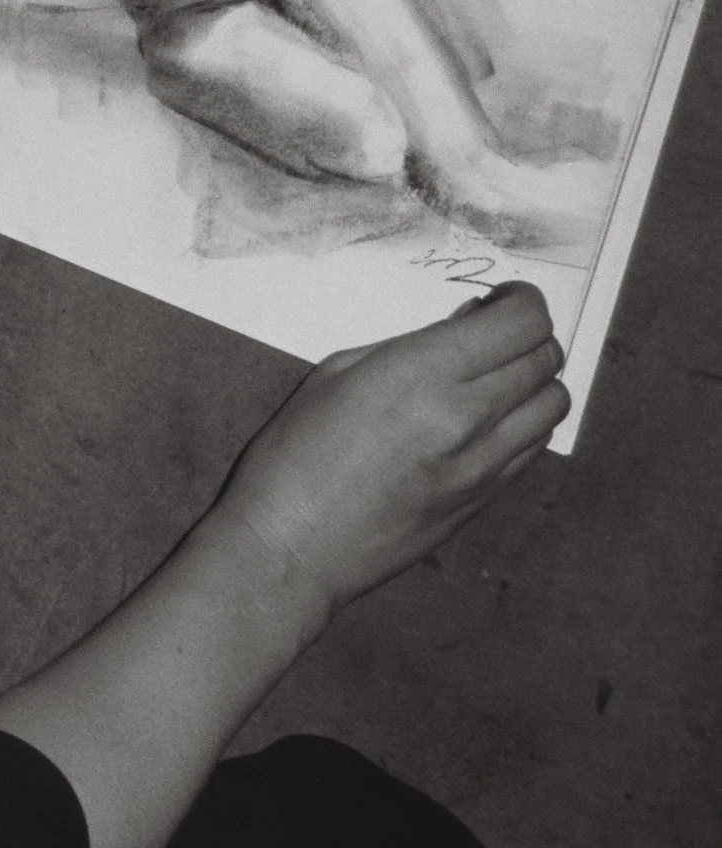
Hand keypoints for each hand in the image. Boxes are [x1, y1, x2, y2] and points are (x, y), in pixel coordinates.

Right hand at [212, 281, 569, 630]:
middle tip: (497, 331)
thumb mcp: (336, 373)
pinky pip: (534, 448)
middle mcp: (465, 417)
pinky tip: (492, 417)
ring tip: (498, 375)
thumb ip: (406, 347)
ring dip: (535, 379)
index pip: (521, 323)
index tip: (502, 300)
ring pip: (554, 405)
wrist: (293, 548)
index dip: (522, 300)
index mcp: (422, 374)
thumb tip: (460, 331)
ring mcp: (481, 466)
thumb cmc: (294, 456)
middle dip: (529, 333)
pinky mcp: (482, 502)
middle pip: (546, 358)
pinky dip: (527, 421)